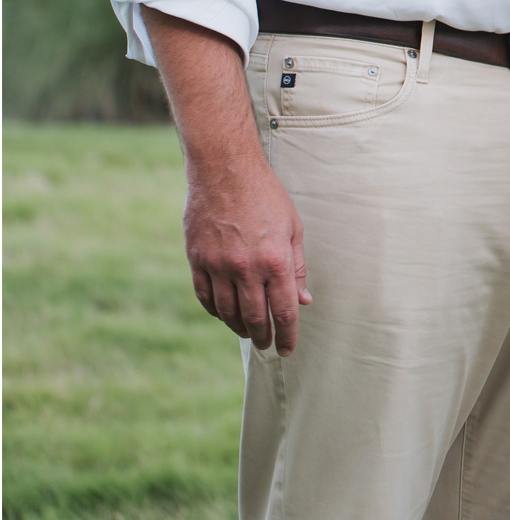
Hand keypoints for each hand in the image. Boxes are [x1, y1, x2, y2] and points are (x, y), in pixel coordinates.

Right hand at [183, 155, 310, 354]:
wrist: (225, 169)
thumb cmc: (265, 195)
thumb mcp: (292, 226)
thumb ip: (297, 266)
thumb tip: (303, 301)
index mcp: (275, 260)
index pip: (283, 312)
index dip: (287, 336)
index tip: (287, 350)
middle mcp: (246, 267)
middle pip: (255, 318)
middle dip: (263, 338)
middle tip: (266, 345)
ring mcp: (218, 265)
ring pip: (228, 313)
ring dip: (239, 327)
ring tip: (247, 331)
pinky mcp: (197, 259)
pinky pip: (205, 297)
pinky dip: (216, 311)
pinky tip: (225, 313)